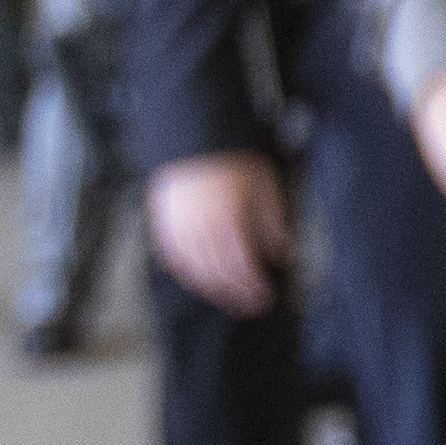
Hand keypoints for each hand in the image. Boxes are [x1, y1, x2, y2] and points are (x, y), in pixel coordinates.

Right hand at [145, 150, 294, 314]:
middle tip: (251, 308)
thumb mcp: (262, 184)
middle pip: (219, 274)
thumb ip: (270, 221)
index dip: (252, 286)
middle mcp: (201, 228)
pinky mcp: (164, 225)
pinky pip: (174, 260)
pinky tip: (200, 284)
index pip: (241, 265)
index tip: (265, 297)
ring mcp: (179, 228)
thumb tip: (281, 253)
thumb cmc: (231, 159)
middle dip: (237, 295)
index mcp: (228, 219)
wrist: (192, 137)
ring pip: (195, 272)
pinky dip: (187, 276)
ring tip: (229, 303)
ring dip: (214, 292)